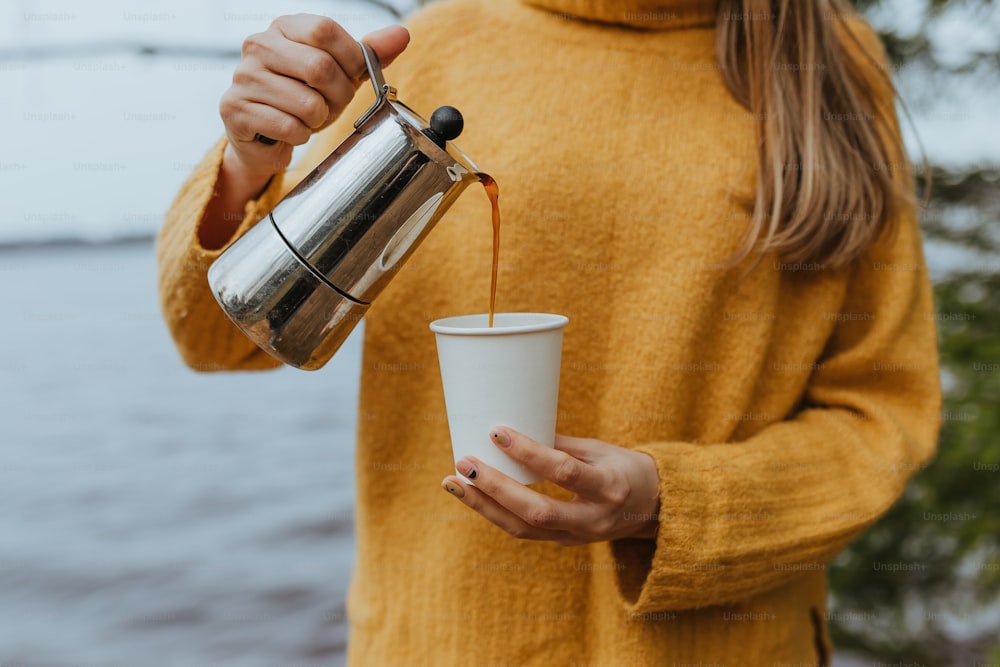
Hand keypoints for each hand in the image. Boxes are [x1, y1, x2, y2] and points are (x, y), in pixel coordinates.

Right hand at [201, 15, 408, 247]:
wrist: (265, 134)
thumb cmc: (304, 96)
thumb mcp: (340, 72)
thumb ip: (369, 53)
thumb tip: (401, 36)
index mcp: (284, 28)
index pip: (325, 30)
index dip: (349, 59)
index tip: (353, 77)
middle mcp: (258, 45)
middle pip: (319, 67)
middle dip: (339, 97)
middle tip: (333, 106)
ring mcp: (243, 77)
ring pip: (308, 103)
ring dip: (319, 120)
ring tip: (308, 118)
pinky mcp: (236, 110)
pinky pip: (289, 127)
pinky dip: (300, 136)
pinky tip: (290, 131)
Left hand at [440, 428, 661, 546]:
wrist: (653, 509)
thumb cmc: (625, 468)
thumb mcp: (600, 449)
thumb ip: (560, 443)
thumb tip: (515, 426)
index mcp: (608, 485)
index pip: (562, 471)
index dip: (528, 452)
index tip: (496, 432)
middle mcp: (593, 517)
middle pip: (535, 511)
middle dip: (494, 488)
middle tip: (463, 462)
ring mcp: (576, 536)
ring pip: (522, 529)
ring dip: (482, 506)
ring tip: (453, 482)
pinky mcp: (563, 542)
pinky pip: (522, 531)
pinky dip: (494, 513)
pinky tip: (471, 494)